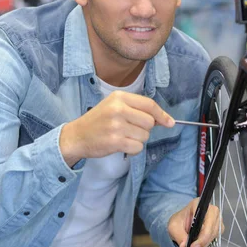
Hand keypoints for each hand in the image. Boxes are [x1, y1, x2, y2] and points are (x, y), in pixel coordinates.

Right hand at [60, 91, 174, 165]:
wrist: (76, 136)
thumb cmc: (98, 121)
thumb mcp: (114, 106)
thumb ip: (137, 109)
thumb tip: (164, 120)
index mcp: (119, 97)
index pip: (149, 105)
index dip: (162, 115)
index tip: (170, 122)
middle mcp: (118, 109)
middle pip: (149, 122)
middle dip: (145, 129)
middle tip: (130, 130)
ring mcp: (116, 126)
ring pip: (144, 136)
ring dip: (138, 140)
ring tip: (123, 137)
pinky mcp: (115, 141)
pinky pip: (137, 147)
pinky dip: (133, 149)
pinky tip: (122, 145)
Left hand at [168, 198, 221, 246]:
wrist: (182, 223)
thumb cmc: (179, 221)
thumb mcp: (173, 227)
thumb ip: (179, 235)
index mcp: (199, 204)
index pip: (205, 218)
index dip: (201, 234)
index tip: (193, 246)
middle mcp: (211, 210)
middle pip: (211, 228)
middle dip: (202, 242)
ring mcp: (216, 219)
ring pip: (213, 235)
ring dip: (203, 246)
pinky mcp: (217, 228)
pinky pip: (214, 238)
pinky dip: (205, 246)